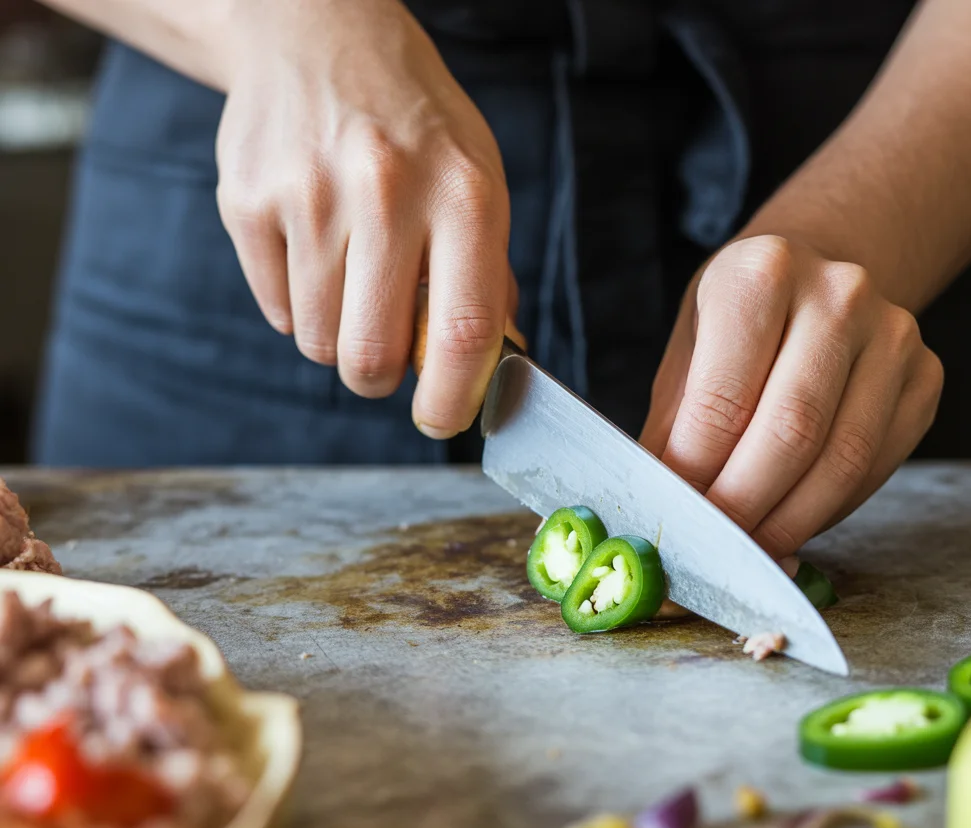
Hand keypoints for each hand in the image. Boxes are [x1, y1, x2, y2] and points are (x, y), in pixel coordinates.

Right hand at [213, 0, 518, 438]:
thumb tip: (494, 366)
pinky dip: (301, 304)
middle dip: (381, 379)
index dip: (453, 398)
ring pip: (320, 342)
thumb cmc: (415, 123)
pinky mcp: (248, 201)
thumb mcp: (478, 180)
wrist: (319, 36)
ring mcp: (309, 195)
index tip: (443, 418)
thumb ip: (488, 276)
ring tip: (355, 278)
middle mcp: (386, 192)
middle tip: (388, 355)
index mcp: (463, 194)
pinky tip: (317, 249)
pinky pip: (278, 309)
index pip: (464, 331)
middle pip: (372, 357)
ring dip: (341, 336)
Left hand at [640, 235, 942, 558]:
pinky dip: (830, 510)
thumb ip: (675, 432)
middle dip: (746, 506)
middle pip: (791, 432)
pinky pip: (876, 467)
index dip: (697, 474)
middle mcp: (837, 293)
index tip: (678, 516)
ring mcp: (892, 334)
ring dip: (791, 520)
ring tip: (753, 545)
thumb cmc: (738, 322)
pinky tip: (796, 518)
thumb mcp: (686, 355)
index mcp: (760, 272)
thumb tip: (667, 513)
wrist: (817, 274)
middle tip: (716, 545)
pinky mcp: (926, 376)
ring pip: (842, 460)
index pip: (723, 399)